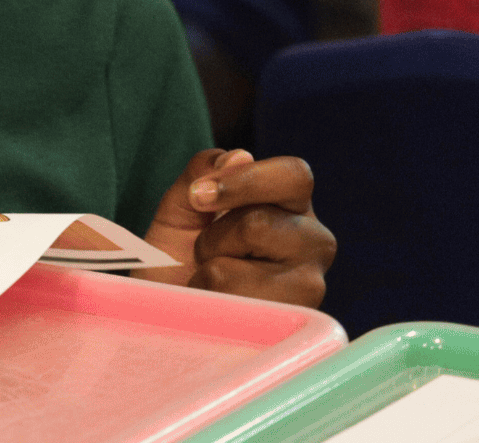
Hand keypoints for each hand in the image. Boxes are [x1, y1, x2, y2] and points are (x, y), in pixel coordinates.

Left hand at [139, 148, 334, 307]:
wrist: (165, 313)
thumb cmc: (178, 260)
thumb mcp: (181, 207)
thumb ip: (203, 171)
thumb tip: (240, 156)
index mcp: (292, 206)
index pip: (294, 175)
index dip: (245, 180)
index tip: (198, 196)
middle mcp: (312, 242)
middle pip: (259, 222)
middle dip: (214, 237)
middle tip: (206, 253)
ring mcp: (309, 286)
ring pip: (241, 267)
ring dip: (210, 270)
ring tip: (214, 282)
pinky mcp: (293, 322)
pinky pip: (234, 298)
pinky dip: (209, 298)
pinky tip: (219, 307)